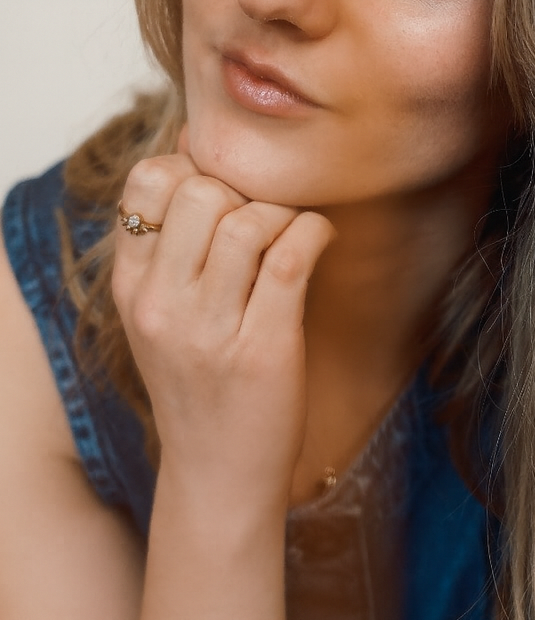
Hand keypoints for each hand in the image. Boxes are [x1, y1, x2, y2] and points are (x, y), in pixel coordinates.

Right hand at [111, 148, 334, 515]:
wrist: (217, 475)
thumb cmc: (200, 383)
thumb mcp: (159, 314)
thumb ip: (169, 243)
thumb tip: (193, 145)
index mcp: (131, 288)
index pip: (147, 182)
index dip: (193, 168)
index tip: (225, 192)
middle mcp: (161, 305)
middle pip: (199, 192)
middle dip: (244, 191)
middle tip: (266, 217)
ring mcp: (209, 330)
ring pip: (248, 220)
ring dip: (284, 214)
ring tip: (293, 235)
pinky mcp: (262, 349)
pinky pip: (291, 256)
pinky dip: (314, 233)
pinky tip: (319, 240)